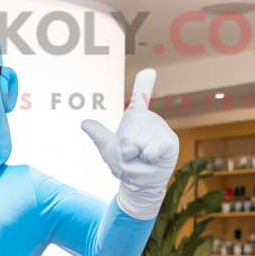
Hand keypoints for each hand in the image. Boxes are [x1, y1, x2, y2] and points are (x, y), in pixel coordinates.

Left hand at [81, 69, 178, 219]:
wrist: (138, 185)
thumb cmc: (126, 166)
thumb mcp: (109, 150)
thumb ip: (99, 134)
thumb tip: (84, 123)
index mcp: (135, 120)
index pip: (140, 97)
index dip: (144, 84)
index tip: (149, 70)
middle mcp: (149, 121)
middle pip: (128, 132)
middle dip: (125, 150)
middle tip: (133, 156)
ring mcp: (161, 130)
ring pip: (138, 141)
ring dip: (135, 157)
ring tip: (141, 159)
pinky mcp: (170, 142)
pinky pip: (151, 149)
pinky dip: (147, 159)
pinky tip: (152, 160)